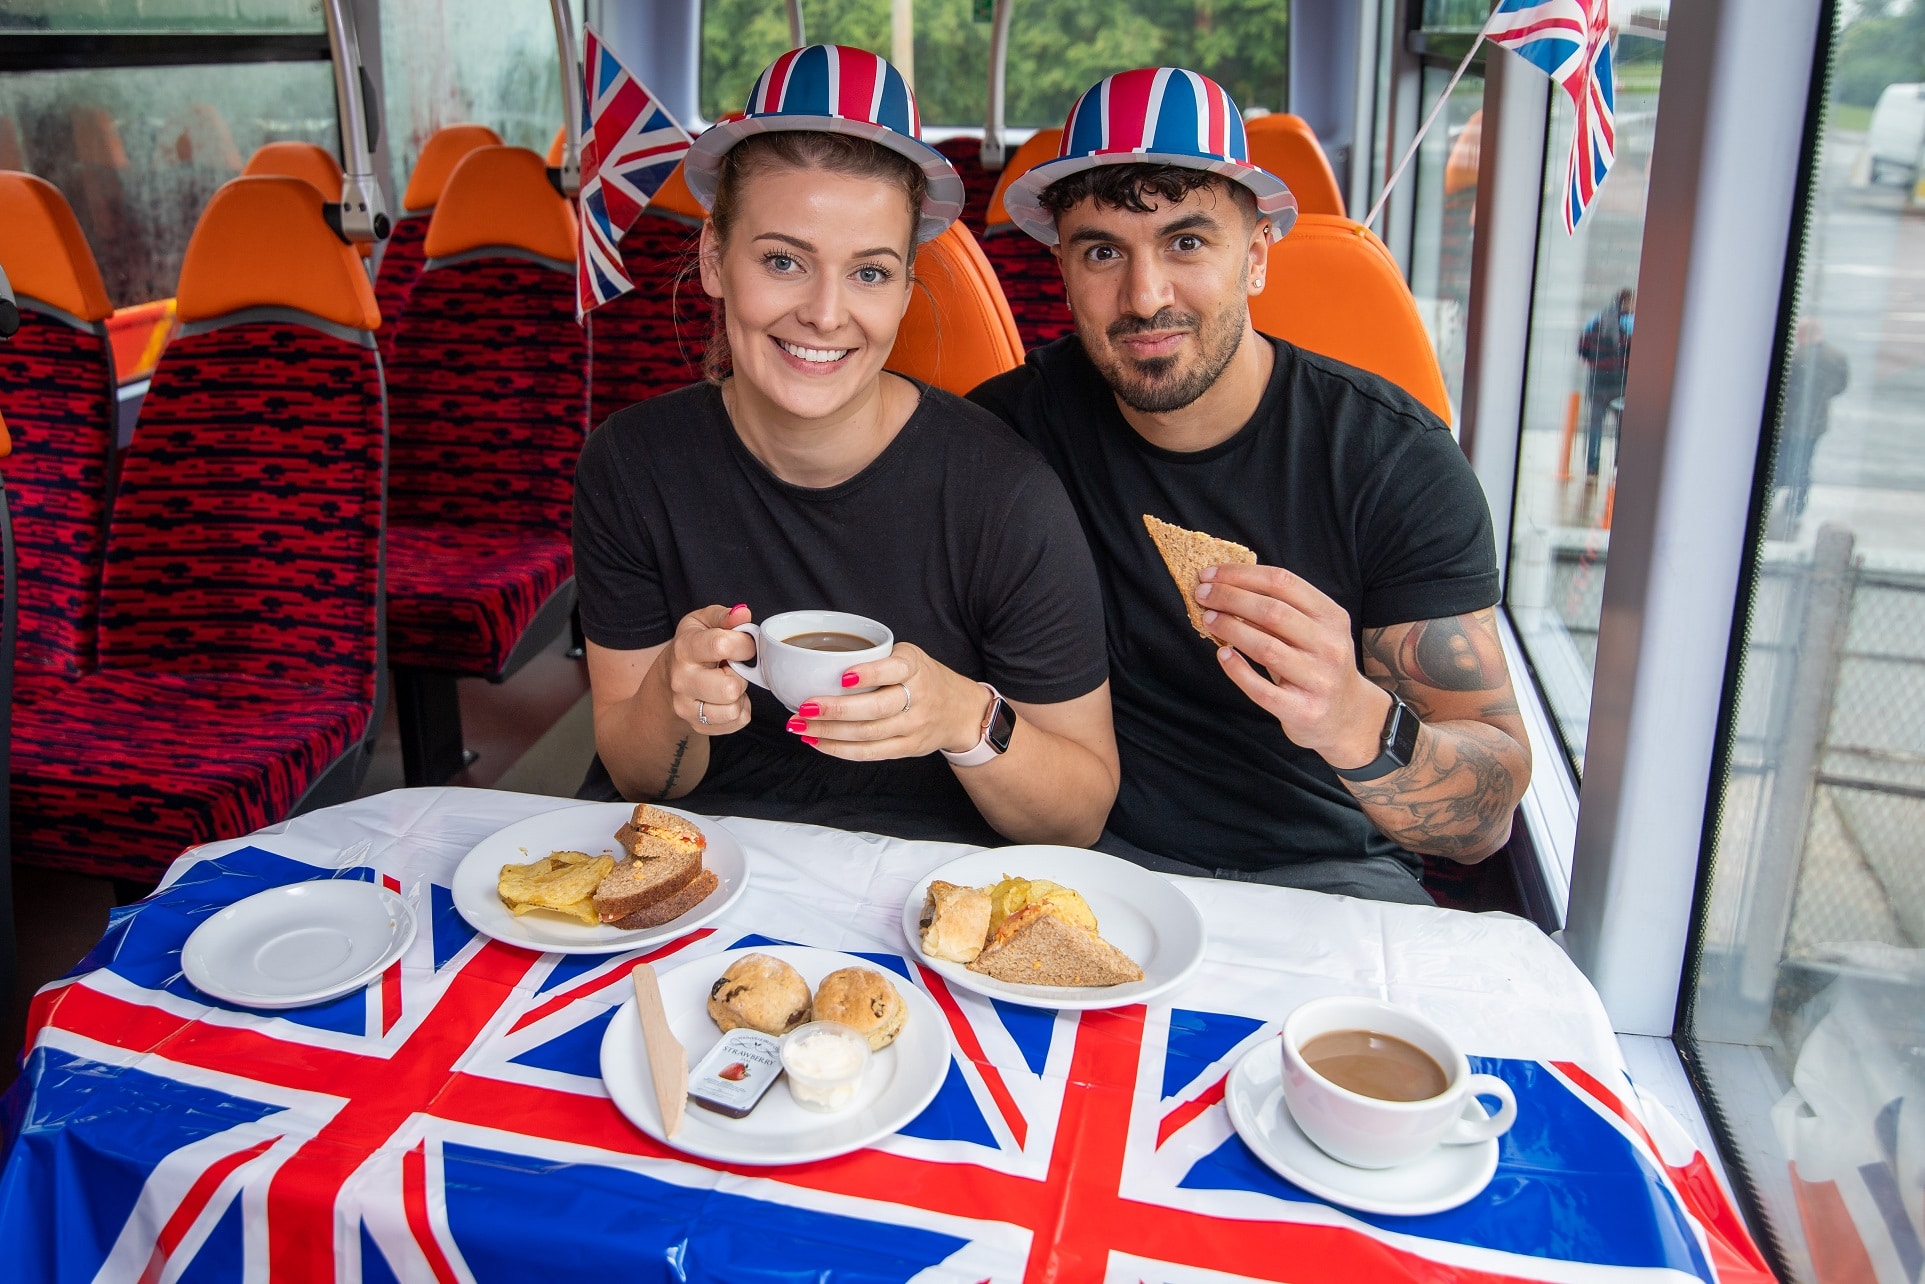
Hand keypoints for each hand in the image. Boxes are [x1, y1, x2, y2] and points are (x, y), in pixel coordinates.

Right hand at [656, 603, 755, 736]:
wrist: (667, 682)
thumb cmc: (692, 648)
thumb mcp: (702, 622)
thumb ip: (724, 616)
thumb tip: (743, 614)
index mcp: (684, 649)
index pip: (721, 645)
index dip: (744, 644)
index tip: (744, 645)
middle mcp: (681, 680)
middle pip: (730, 687)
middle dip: (740, 675)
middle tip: (732, 668)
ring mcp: (687, 707)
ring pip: (734, 709)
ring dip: (740, 695)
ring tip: (727, 682)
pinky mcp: (698, 725)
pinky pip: (737, 722)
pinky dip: (740, 710)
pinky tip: (727, 698)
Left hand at [784, 643, 992, 762]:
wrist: (960, 710)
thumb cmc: (923, 677)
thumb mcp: (909, 656)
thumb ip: (876, 658)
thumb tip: (819, 664)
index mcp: (915, 667)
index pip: (894, 670)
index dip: (869, 674)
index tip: (843, 677)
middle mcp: (918, 697)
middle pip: (876, 708)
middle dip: (836, 710)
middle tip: (804, 707)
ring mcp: (914, 726)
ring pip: (868, 734)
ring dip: (829, 732)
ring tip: (800, 726)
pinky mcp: (908, 748)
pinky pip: (870, 753)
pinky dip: (840, 749)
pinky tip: (818, 741)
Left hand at [1193, 563, 1390, 768]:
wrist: (1348, 716)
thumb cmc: (1318, 664)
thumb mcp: (1312, 631)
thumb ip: (1281, 609)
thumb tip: (1227, 586)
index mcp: (1332, 617)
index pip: (1283, 583)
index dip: (1242, 575)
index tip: (1210, 574)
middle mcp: (1329, 646)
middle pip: (1273, 612)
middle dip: (1230, 598)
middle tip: (1202, 594)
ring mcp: (1318, 680)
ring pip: (1266, 648)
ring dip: (1230, 629)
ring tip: (1208, 619)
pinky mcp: (1303, 710)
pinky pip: (1262, 689)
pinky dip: (1237, 670)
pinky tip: (1222, 655)